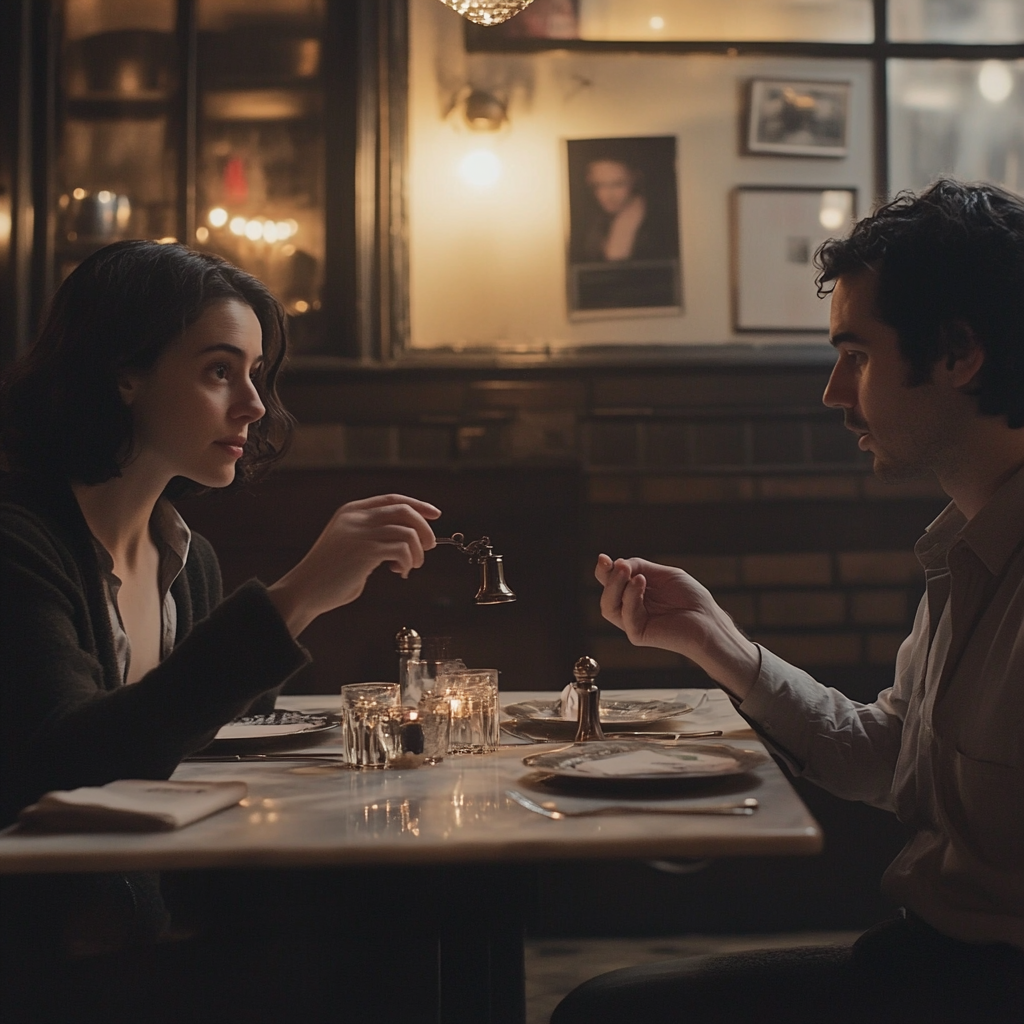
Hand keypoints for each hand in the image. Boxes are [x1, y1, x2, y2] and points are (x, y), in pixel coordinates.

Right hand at [269, 495, 440, 635]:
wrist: (305, 591)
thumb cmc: (331, 574)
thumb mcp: (351, 544)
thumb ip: (373, 535)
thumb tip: (409, 538)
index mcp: (352, 511)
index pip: (393, 499)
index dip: (418, 505)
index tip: (435, 514)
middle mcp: (356, 517)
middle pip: (405, 511)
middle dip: (424, 529)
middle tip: (428, 548)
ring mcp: (360, 532)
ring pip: (407, 532)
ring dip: (416, 552)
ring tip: (409, 566)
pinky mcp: (365, 551)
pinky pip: (402, 549)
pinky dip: (408, 561)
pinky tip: (399, 571)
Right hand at [595, 554, 760, 698]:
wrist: (708, 620)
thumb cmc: (690, 598)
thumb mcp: (663, 574)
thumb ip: (641, 567)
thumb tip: (618, 563)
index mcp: (634, 594)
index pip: (612, 582)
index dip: (605, 570)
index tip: (603, 558)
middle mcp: (630, 609)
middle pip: (607, 594)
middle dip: (606, 576)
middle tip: (611, 562)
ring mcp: (632, 623)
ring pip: (609, 606)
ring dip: (614, 585)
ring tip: (624, 569)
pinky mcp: (638, 634)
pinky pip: (627, 614)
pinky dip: (630, 596)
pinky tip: (640, 581)